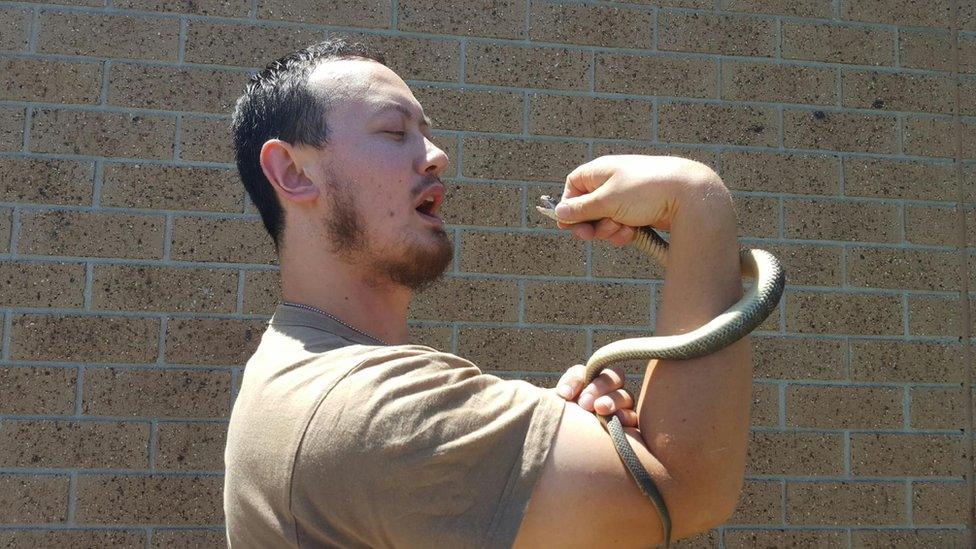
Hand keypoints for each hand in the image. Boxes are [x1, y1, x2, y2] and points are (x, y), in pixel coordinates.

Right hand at [554, 155, 731, 240]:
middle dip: (590, 224)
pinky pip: (622, 225)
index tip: (569, 223)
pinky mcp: (640, 212)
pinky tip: (632, 233)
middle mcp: (611, 183)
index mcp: (599, 172)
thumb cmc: (645, 190)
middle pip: (587, 208)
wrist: (687, 194)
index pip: (573, 187)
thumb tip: (559, 212)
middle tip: (591, 236)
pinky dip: (623, 232)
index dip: (569, 206)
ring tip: (622, 229)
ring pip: (605, 220)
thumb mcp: (607, 200)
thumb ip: (581, 209)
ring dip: (608, 230)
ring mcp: (627, 198)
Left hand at [554, 364, 636, 426]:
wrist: (568, 456)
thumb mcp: (556, 412)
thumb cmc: (561, 431)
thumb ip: (559, 399)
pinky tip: (619, 420)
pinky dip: (626, 415)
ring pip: (624, 395)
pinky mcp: (630, 427)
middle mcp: (605, 393)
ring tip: (600, 409)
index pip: (583, 372)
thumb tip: (562, 393)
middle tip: (584, 403)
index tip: (564, 394)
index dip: (576, 379)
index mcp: (584, 386)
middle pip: (611, 377)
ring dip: (613, 399)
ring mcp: (620, 408)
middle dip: (598, 387)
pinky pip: (633, 416)